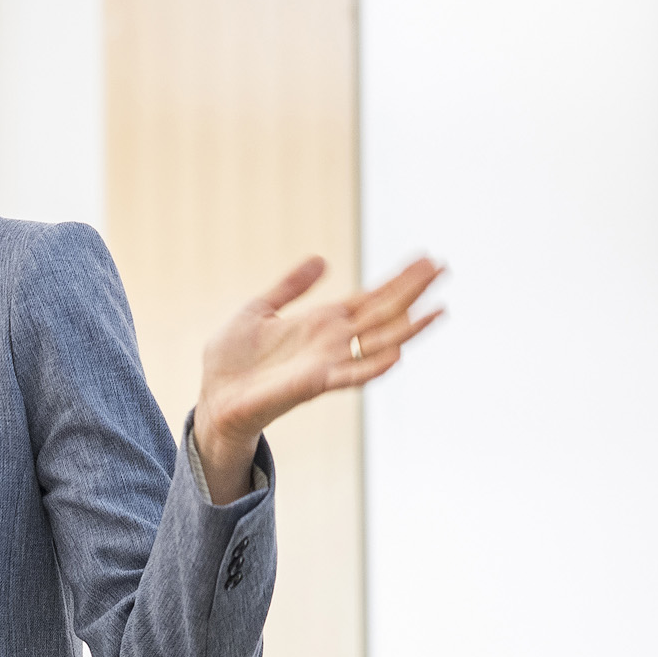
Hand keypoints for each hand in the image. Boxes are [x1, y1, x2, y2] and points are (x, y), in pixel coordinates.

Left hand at [194, 254, 445, 502]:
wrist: (213, 397)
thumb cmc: (231, 360)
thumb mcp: (258, 309)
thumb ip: (290, 286)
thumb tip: (322, 259)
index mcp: (322, 323)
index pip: (371, 297)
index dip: (399, 279)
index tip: (427, 259)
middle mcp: (332, 342)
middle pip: (383, 313)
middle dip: (412, 292)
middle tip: (444, 268)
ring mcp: (327, 364)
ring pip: (377, 343)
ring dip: (408, 328)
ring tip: (438, 310)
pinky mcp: (312, 384)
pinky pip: (350, 376)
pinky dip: (373, 366)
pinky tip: (397, 355)